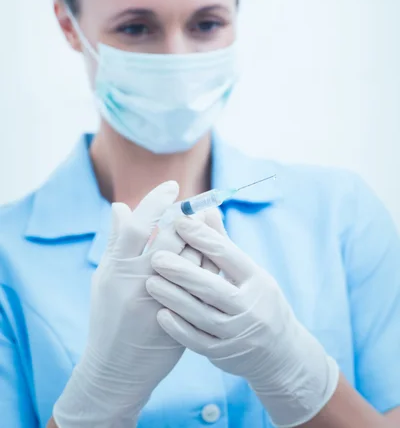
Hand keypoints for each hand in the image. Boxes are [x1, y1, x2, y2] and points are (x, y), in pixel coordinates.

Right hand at [53, 181, 210, 426]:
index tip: (173, 186)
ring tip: (205, 227)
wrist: (118, 369)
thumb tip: (120, 206)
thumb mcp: (104, 278)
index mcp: (118, 269)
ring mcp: (164, 301)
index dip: (157, 201)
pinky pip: (203, 283)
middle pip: (172, 237)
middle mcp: (140, 283)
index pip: (139, 224)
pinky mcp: (183, 317)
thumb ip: (115, 241)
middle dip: (187, 217)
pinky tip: (209, 255)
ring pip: (193, 258)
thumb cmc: (108, 317)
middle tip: (195, 206)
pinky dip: (208, 264)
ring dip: (201, 238)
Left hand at [147, 213, 338, 427]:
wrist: (279, 353)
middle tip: (156, 258)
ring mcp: (237, 333)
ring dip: (174, 298)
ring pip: (202, 314)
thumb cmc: (257, 300)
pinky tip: (160, 314)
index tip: (178, 222)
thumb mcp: (249, 271)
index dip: (202, 238)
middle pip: (213, 287)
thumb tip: (205, 209)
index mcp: (256, 279)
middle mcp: (249, 307)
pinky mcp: (224, 354)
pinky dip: (179, 329)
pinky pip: (198, 342)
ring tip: (150, 282)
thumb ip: (223, 243)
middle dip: (183, 272)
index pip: (228, 255)